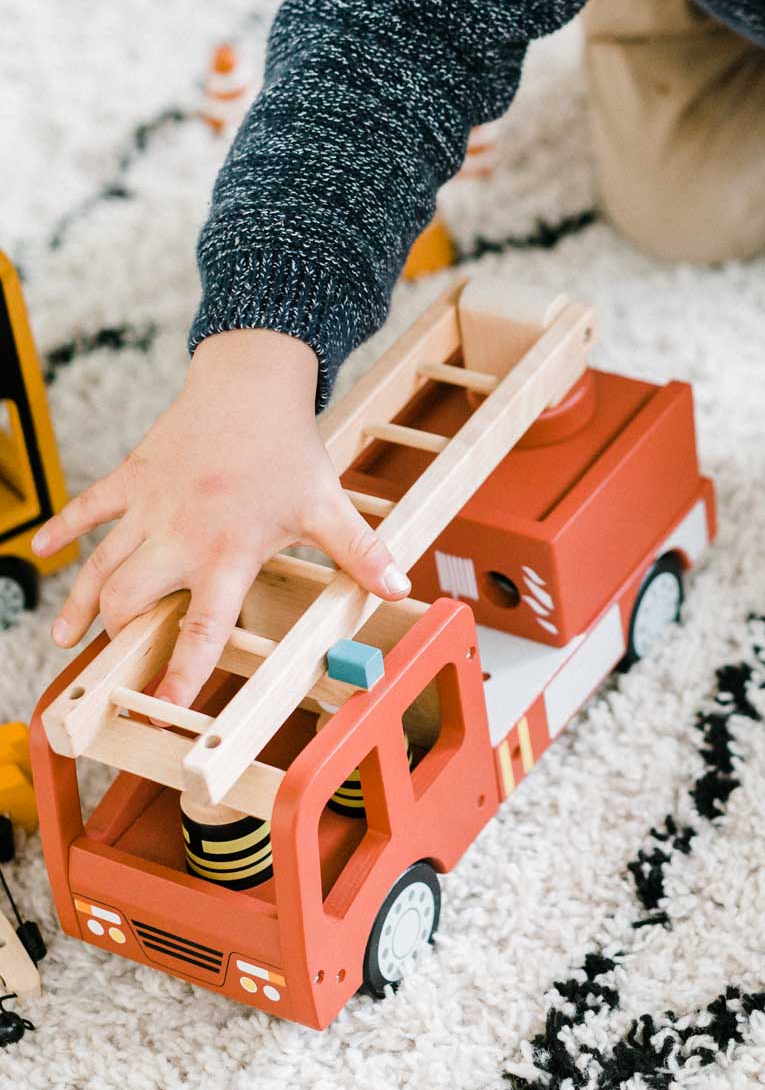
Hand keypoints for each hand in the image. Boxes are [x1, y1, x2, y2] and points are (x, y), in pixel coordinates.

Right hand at [31, 329, 411, 709]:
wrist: (252, 381)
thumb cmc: (288, 447)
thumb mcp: (326, 502)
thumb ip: (360, 551)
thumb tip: (401, 586)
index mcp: (229, 550)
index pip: (204, 625)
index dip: (183, 671)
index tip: (161, 708)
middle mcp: (181, 534)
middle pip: (132, 598)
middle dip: (119, 634)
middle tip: (113, 664)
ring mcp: (151, 505)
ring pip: (101, 563)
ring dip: (79, 602)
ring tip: (64, 639)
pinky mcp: (132, 476)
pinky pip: (87, 507)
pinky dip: (61, 529)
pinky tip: (38, 552)